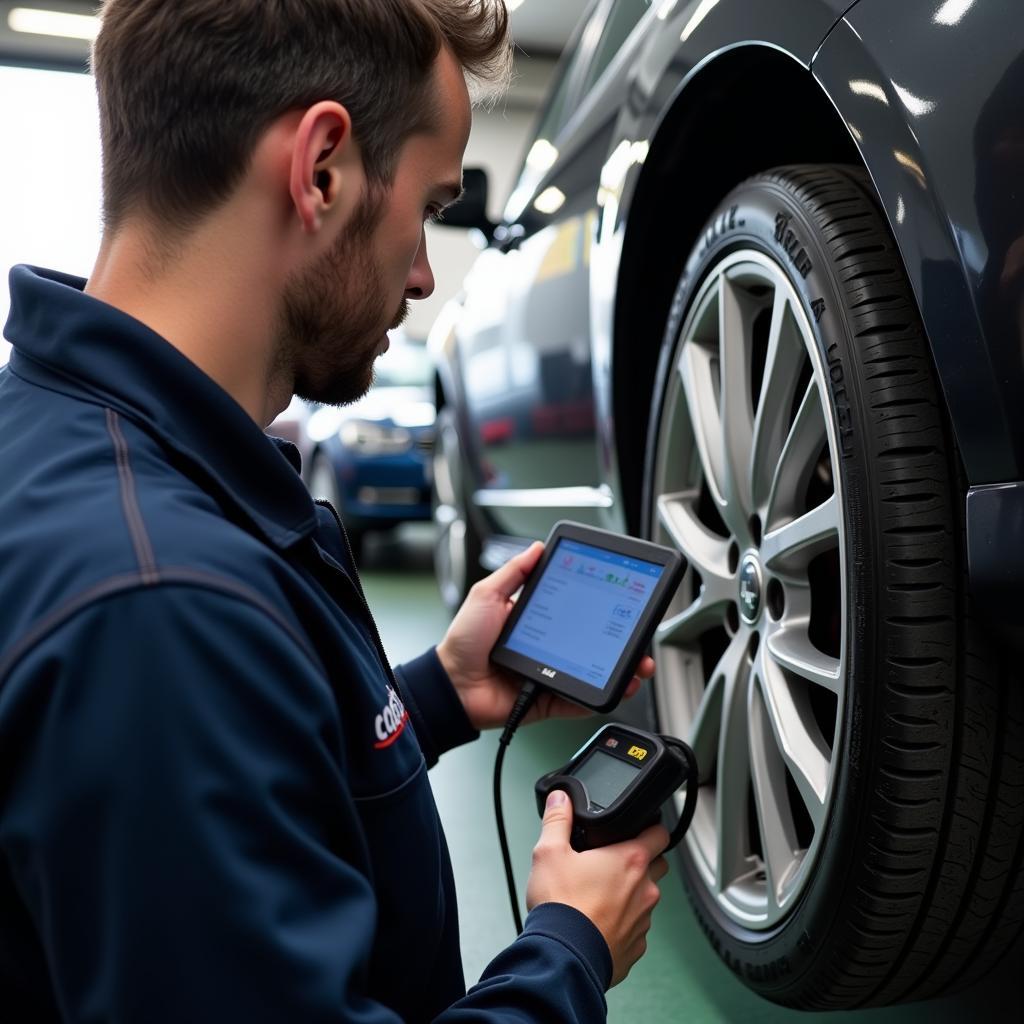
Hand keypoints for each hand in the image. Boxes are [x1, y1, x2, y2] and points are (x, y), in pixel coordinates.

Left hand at [436, 541, 655, 730]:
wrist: (452, 684)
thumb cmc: (464, 641)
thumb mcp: (487, 595)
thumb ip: (514, 572)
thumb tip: (537, 548)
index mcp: (539, 621)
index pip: (577, 611)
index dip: (600, 607)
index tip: (620, 600)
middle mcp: (550, 647)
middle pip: (594, 643)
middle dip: (622, 641)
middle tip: (638, 636)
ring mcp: (553, 673)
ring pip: (595, 672)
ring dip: (621, 670)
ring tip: (637, 665)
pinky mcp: (550, 699)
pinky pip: (580, 700)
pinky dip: (600, 697)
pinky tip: (619, 688)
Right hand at [526, 790, 669, 987]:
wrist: (563, 958)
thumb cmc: (561, 906)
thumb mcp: (549, 852)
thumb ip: (558, 820)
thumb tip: (560, 799)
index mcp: (631, 860)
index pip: (660, 833)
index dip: (651, 827)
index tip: (641, 827)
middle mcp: (645, 889)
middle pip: (657, 865)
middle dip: (641, 860)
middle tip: (612, 861)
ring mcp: (643, 920)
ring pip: (646, 898)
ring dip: (630, 894)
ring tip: (599, 894)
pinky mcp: (635, 947)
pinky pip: (636, 928)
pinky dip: (622, 923)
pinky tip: (598, 921)